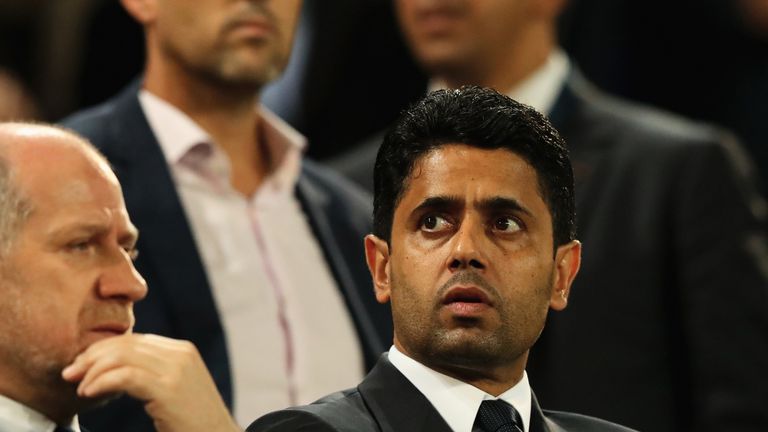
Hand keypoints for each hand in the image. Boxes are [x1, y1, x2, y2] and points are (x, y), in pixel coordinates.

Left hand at [62, 333, 240, 431]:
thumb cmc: (194, 422)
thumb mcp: (176, 389)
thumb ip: (156, 372)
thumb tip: (118, 367)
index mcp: (182, 350)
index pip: (134, 339)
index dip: (102, 349)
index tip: (81, 366)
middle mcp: (181, 354)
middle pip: (126, 344)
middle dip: (91, 356)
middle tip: (69, 374)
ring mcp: (177, 369)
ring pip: (122, 357)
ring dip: (93, 371)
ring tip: (80, 388)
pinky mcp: (169, 388)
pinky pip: (126, 377)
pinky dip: (102, 382)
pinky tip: (90, 393)